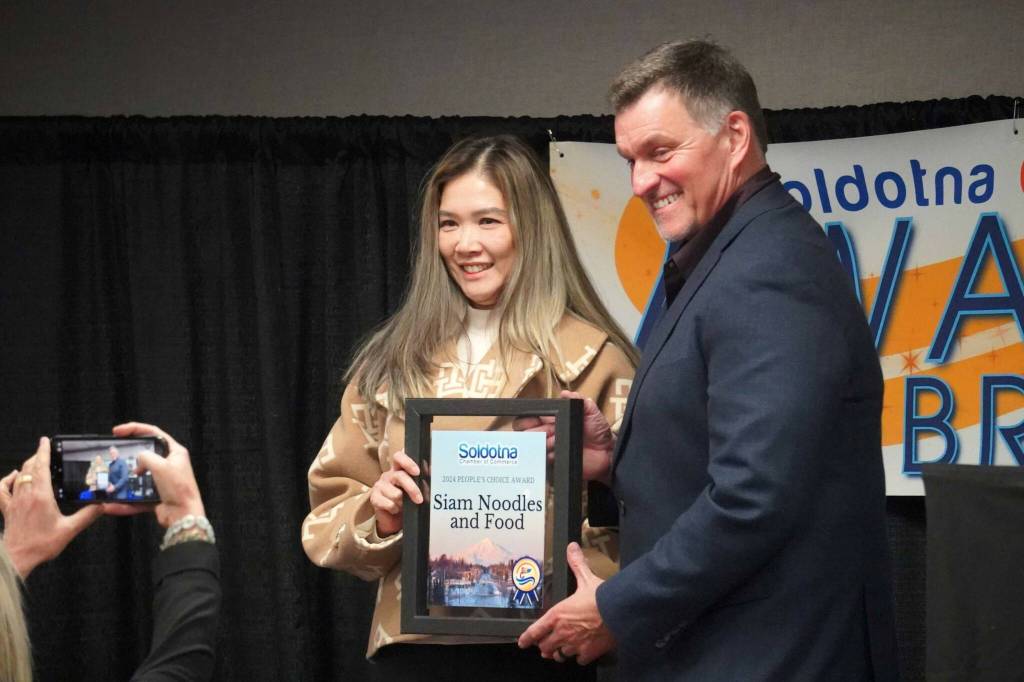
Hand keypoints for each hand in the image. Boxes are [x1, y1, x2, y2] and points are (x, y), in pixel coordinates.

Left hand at [0, 437, 102, 576]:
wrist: (17, 558)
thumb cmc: (40, 545)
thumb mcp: (69, 530)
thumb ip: (87, 515)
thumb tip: (102, 505)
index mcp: (41, 496)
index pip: (41, 467)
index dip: (44, 451)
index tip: (46, 440)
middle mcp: (26, 495)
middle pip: (29, 468)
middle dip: (37, 456)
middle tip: (45, 450)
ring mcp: (14, 501)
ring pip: (18, 476)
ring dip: (26, 466)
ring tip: (35, 461)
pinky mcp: (7, 510)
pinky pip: (2, 490)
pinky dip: (7, 480)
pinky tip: (12, 476)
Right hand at [102, 423, 204, 527]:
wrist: (183, 515)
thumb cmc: (178, 488)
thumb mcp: (160, 466)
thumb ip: (146, 457)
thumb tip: (138, 459)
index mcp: (174, 452)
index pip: (153, 433)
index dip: (135, 429)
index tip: (118, 431)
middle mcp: (169, 464)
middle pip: (145, 453)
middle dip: (129, 455)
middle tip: (113, 454)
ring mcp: (162, 479)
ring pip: (138, 475)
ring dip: (125, 478)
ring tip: (111, 479)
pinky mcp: (156, 494)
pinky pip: (137, 494)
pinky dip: (125, 501)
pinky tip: (112, 505)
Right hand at [369, 450, 421, 536]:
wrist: (394, 519)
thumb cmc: (407, 501)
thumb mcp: (416, 489)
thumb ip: (422, 480)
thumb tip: (432, 471)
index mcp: (399, 469)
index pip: (399, 457)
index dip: (407, 462)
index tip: (417, 471)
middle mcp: (388, 475)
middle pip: (400, 476)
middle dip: (412, 489)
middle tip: (419, 499)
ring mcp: (380, 485)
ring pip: (396, 494)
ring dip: (402, 503)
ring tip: (402, 505)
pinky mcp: (374, 498)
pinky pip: (389, 504)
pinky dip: (395, 509)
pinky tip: (395, 509)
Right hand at [514, 390, 614, 485]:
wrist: (607, 453)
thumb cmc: (599, 432)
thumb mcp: (591, 412)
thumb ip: (579, 401)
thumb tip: (565, 393)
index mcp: (554, 419)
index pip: (533, 417)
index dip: (529, 418)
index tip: (533, 419)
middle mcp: (549, 433)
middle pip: (529, 432)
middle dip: (534, 431)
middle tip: (549, 431)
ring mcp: (551, 448)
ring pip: (534, 446)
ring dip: (541, 443)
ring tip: (554, 441)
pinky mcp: (554, 462)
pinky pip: (543, 460)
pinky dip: (546, 456)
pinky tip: (554, 453)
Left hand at [517, 542, 615, 663]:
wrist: (620, 612)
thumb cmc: (601, 597)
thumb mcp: (586, 578)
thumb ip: (576, 564)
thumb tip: (572, 548)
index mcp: (557, 615)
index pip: (535, 631)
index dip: (527, 638)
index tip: (522, 642)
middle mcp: (562, 632)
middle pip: (545, 647)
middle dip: (544, 646)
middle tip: (545, 645)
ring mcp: (575, 645)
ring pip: (559, 655)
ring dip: (559, 653)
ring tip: (560, 651)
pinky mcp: (588, 653)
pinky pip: (579, 660)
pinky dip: (579, 657)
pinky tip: (581, 653)